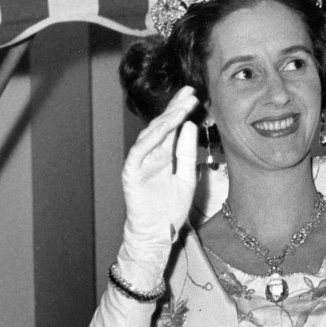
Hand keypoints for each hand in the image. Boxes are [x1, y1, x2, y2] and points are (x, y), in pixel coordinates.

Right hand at [120, 85, 199, 268]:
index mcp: (164, 156)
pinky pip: (139, 152)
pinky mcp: (131, 173)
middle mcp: (150, 155)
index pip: (172, 128)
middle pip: (162, 127)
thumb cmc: (171, 209)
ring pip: (151, 136)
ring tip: (180, 108)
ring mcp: (139, 163)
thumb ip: (186, 154)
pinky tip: (161, 129)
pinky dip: (149, 140)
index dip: (181, 111)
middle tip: (189, 92)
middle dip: (175, 108)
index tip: (194, 96)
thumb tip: (190, 126)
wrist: (157, 233)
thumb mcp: (186, 179)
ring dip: (165, 121)